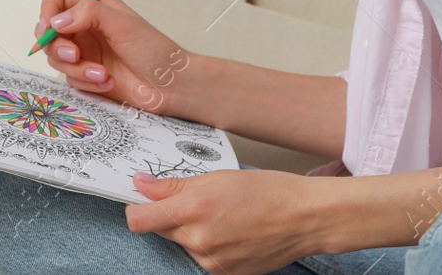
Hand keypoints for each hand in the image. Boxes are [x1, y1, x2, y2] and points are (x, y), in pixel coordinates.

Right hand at [34, 0, 190, 115]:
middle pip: (47, 32)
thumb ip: (89, 14)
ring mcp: (84, 51)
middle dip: (57, 46)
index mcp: (94, 6)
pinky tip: (108, 82)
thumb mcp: (122, 24)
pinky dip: (86, 82)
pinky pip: (69, 78)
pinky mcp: (85, 74)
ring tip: (102, 74)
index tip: (49, 28)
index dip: (47, 11)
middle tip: (75, 55)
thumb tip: (55, 21)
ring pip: (56, 58)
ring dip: (77, 69)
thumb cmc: (152, 48)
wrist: (168, 85)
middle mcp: (85, 26)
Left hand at [126, 168, 327, 273]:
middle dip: (171, 215)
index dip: (136, 208)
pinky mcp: (222, 274)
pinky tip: (233, 232)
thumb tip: (143, 184)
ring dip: (192, 231)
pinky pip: (202, 258)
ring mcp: (210, 260)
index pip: (139, 219)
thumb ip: (176, 185)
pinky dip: (210, 245)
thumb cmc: (271, 191)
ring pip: (183, 244)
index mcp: (195, 208)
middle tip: (199, 201)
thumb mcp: (221, 176)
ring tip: (225, 216)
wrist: (305, 219)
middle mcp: (198, 239)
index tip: (142, 199)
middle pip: (160, 230)